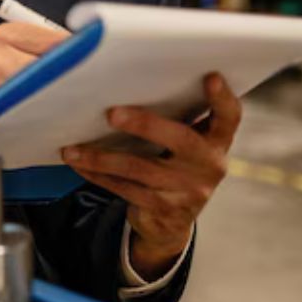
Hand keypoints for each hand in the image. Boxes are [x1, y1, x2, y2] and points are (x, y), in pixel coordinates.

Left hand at [61, 74, 241, 279]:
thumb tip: (125, 84)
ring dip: (101, 157)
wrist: (171, 224)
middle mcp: (208, 166)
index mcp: (215, 142)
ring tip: (72, 149)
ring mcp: (188, 190)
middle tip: (112, 113)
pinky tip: (77, 163)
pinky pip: (123, 188)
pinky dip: (96, 174)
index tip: (211, 77)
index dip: (223, 98)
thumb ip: (173, 120)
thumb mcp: (183, 146)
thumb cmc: (172, 166)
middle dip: (146, 124)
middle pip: (181, 140)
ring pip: (139, 168)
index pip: (229, 117)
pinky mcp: (163, 209)